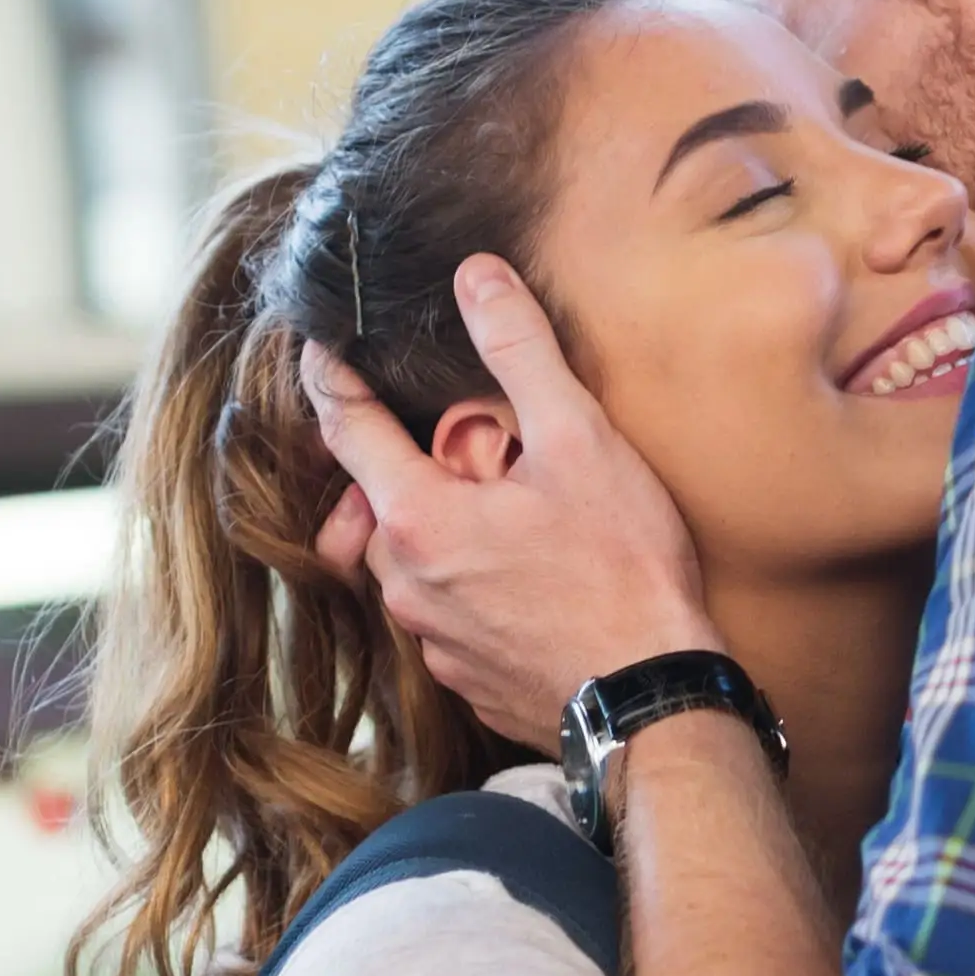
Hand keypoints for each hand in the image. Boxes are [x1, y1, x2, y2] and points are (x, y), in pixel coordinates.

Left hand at [299, 255, 718, 741]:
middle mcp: (405, 584)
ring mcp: (431, 641)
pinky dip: (466, 585)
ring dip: (437, 528)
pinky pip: (444, 616)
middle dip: (404, 463)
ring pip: (408, 563)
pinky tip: (523, 577)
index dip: (329, 375)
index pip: (343, 425)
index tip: (323, 344)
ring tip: (504, 512)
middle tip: (467, 444)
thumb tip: (477, 277)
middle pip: (374, 500)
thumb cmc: (622, 571)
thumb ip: (520, 351)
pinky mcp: (465, 680)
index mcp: (417, 517)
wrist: (651, 698)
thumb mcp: (579, 440)